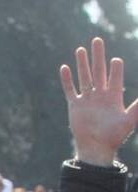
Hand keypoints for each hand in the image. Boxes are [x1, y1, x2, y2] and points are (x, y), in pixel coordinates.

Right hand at [61, 37, 137, 166]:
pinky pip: (70, 90)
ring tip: (81, 49)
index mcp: (114, 96)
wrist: (96, 148)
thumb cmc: (115, 136)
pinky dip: (67, 80)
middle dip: (98, 56)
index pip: (114, 76)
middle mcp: (100, 95)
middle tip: (97, 40)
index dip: (115, 68)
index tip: (116, 61)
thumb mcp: (130, 119)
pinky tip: (65, 68)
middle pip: (98, 71)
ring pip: (84, 77)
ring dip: (82, 63)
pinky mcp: (75, 105)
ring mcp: (87, 99)